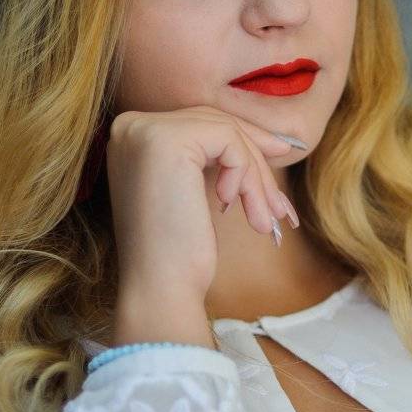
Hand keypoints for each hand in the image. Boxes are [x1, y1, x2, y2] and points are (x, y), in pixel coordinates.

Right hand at [105, 106, 300, 302]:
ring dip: (254, 177)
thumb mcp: (196, 191)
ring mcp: (145, 130)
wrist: (159, 288)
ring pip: (226, 131)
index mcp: (131, 136)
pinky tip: (235, 208)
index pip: (200, 123)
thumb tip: (275, 139)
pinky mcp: (167, 141)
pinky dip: (245, 174)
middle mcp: (130, 126)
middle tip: (280, 205)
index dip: (243, 145)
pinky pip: (229, 140)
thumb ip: (217, 158)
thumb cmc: (178, 252)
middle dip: (254, 162)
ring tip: (265, 218)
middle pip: (215, 123)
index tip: (279, 162)